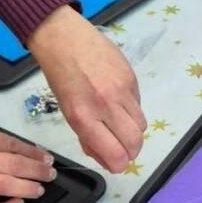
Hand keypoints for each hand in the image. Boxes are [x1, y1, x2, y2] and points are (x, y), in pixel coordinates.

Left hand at [27, 6, 145, 171]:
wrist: (64, 38)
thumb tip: (106, 155)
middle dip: (131, 152)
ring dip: (132, 130)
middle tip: (121, 147)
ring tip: (118, 121)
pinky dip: (131, 110)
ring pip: (141, 125)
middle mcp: (106, 106)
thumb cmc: (60, 76)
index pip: (116, 156)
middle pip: (135, 143)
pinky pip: (139, 104)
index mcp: (84, 118)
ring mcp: (122, 90)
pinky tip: (117, 99)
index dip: (118, 164)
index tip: (113, 160)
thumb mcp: (67, 111)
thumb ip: (88, 136)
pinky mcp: (132, 77)